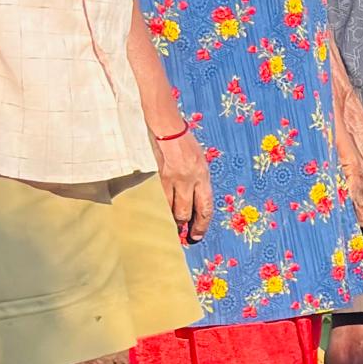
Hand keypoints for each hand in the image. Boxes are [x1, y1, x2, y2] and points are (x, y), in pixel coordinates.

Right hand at [153, 125, 212, 243]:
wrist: (168, 128)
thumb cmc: (185, 143)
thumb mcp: (200, 162)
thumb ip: (199, 180)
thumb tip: (196, 200)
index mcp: (203, 176)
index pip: (205, 207)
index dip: (202, 224)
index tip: (197, 235)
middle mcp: (189, 180)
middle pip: (187, 211)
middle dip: (186, 226)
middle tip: (184, 235)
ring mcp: (172, 179)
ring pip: (171, 208)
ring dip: (171, 219)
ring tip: (170, 225)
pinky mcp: (157, 177)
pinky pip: (158, 199)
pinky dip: (159, 208)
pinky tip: (157, 213)